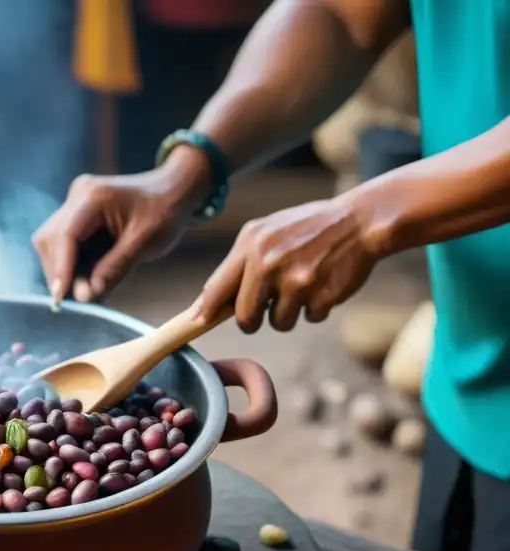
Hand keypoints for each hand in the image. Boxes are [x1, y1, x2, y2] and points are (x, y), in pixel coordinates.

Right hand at [32, 148, 212, 302]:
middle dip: (59, 271)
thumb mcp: (145, 242)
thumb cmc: (165, 211)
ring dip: (63, 269)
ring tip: (85, 291)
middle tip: (76, 299)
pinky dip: (72, 263)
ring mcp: (75, 203)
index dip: (60, 269)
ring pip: (52, 242)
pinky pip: (64, 242)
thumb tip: (87, 295)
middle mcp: (78, 196)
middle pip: (50, 239)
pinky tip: (87, 278)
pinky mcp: (78, 213)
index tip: (60, 298)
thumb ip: (114, 267)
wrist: (173, 189)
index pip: (65, 236)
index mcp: (94, 197)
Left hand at [194, 196, 381, 332]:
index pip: (217, 287)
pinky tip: (323, 285)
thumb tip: (209, 302)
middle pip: (244, 317)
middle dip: (253, 320)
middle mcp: (268, 262)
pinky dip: (316, 309)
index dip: (205, 310)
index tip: (196, 322)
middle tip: (266, 309)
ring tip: (302, 287)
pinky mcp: (321, 295)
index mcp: (251, 244)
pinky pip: (309, 319)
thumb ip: (241, 262)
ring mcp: (296, 281)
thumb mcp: (268, 231)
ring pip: (278, 323)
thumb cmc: (308, 229)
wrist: (360, 220)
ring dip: (289, 314)